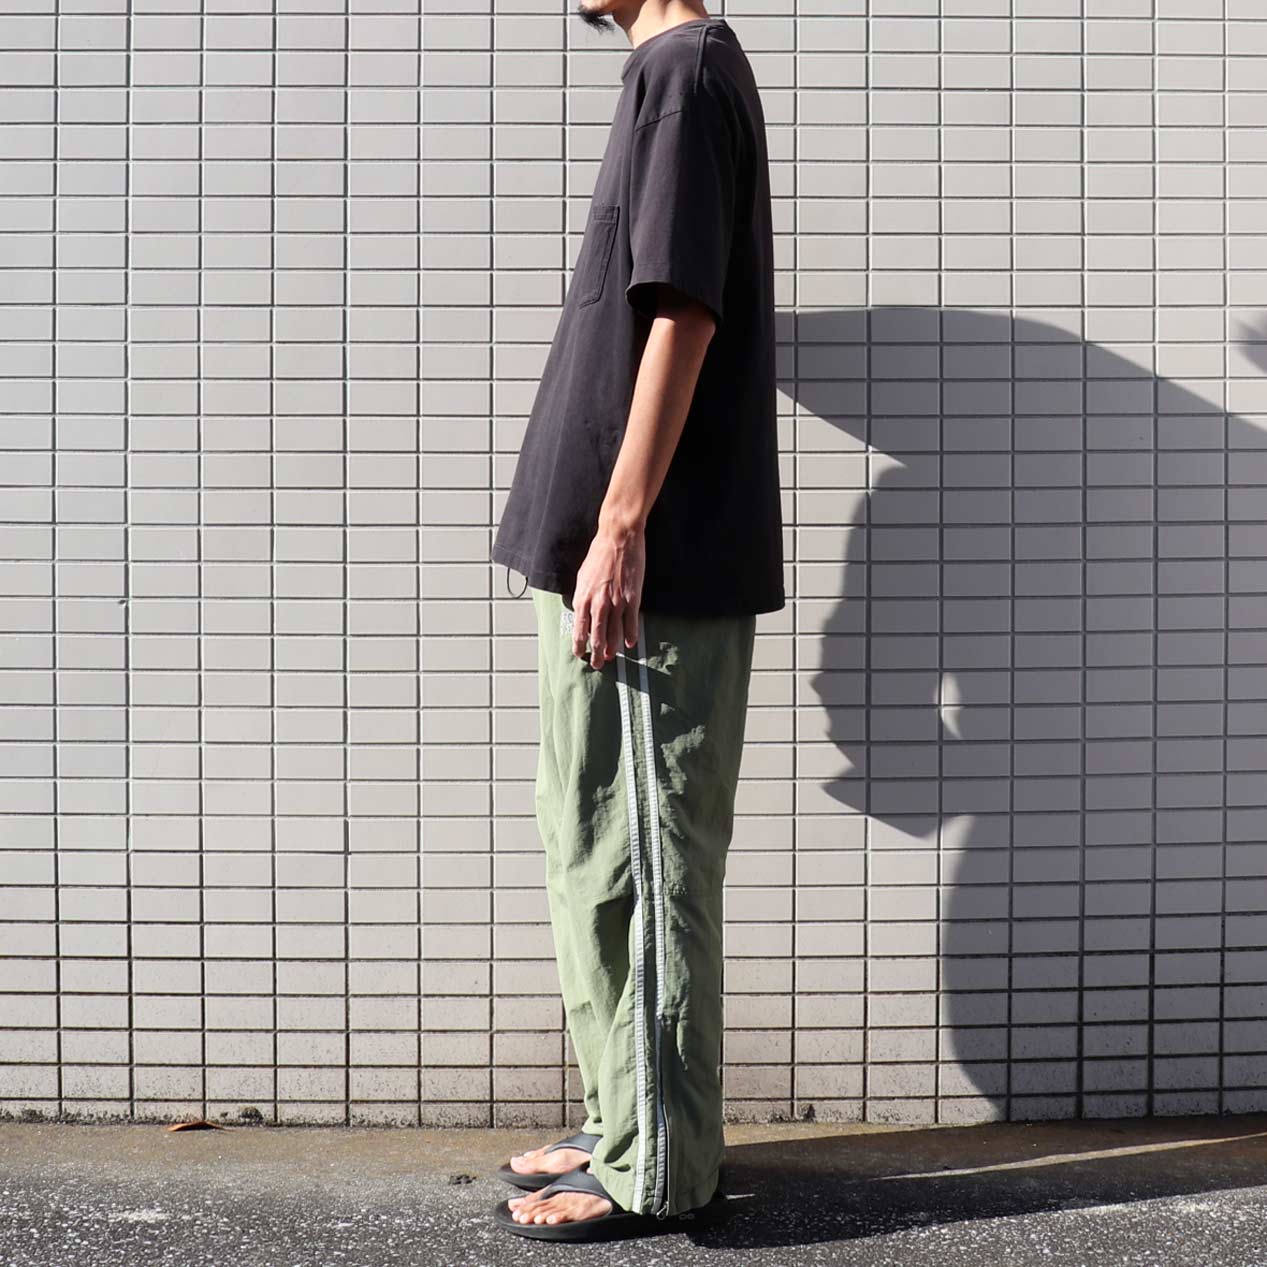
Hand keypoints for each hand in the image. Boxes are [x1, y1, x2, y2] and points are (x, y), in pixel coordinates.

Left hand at [570, 522, 644, 668]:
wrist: (618, 538)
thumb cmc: (599, 554)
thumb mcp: (583, 576)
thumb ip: (582, 595)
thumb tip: (581, 611)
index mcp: (583, 597)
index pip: (579, 628)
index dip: (579, 644)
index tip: (580, 654)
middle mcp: (598, 603)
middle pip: (596, 636)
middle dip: (596, 653)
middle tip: (598, 664)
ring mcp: (616, 601)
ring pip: (614, 633)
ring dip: (612, 648)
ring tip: (611, 658)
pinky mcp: (632, 597)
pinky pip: (631, 622)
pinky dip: (630, 635)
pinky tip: (630, 644)